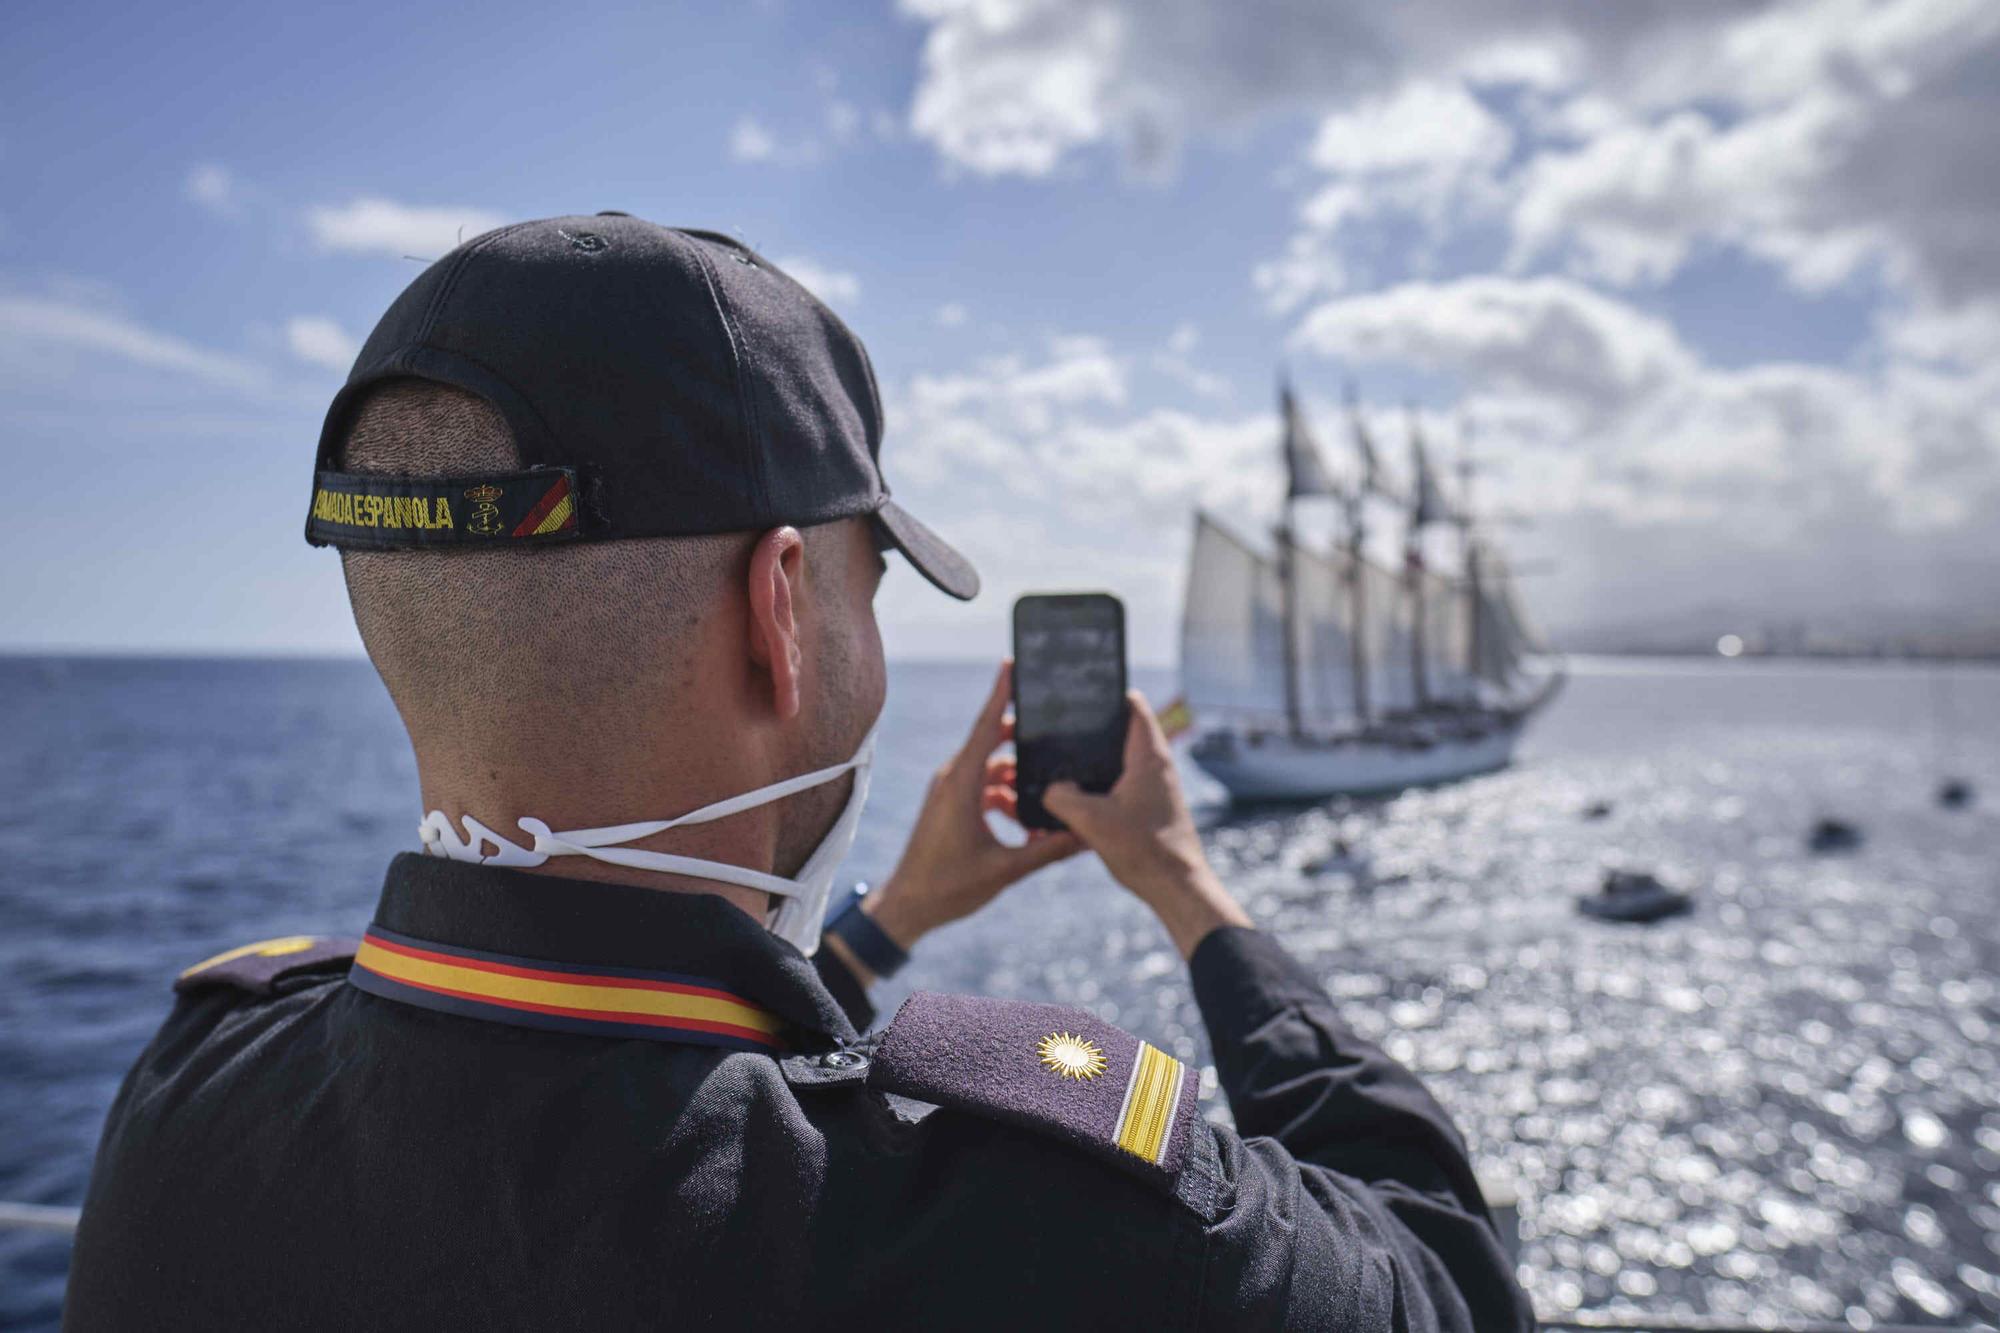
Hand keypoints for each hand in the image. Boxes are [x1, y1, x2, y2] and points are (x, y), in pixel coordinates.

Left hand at [861, 662, 1081, 957]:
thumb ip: (1048, 851)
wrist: (909, 906)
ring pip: (991, 767)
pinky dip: (1005, 794)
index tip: (1013, 663)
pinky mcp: (950, 803)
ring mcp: (950, 790)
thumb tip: (1087, 836)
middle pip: (993, 741)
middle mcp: (953, 778)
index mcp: (961, 784)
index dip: (1001, 694)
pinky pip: (983, 785)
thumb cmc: (949, 887)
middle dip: (1025, 739)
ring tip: (1046, 796)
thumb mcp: (1005, 869)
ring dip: (1017, 778)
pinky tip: (1026, 820)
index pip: (986, 727)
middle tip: (1059, 731)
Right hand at [1043, 692, 1250, 958]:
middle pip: (1122, 730)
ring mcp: (1156, 787)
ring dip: (1096, 761)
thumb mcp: (1091, 820)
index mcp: (1149, 755)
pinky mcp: (1151, 807)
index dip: (1107, 694)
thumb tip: (1048, 788)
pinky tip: (1078, 798)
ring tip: (1064, 764)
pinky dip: (1103, 784)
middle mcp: (1157, 765)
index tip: (1079, 695)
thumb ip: (1062, 796)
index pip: (1132, 704)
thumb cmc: (1144, 850)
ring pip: (1121, 760)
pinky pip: (1122, 784)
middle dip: (1093, 730)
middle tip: (1061, 731)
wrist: (1176, 888)